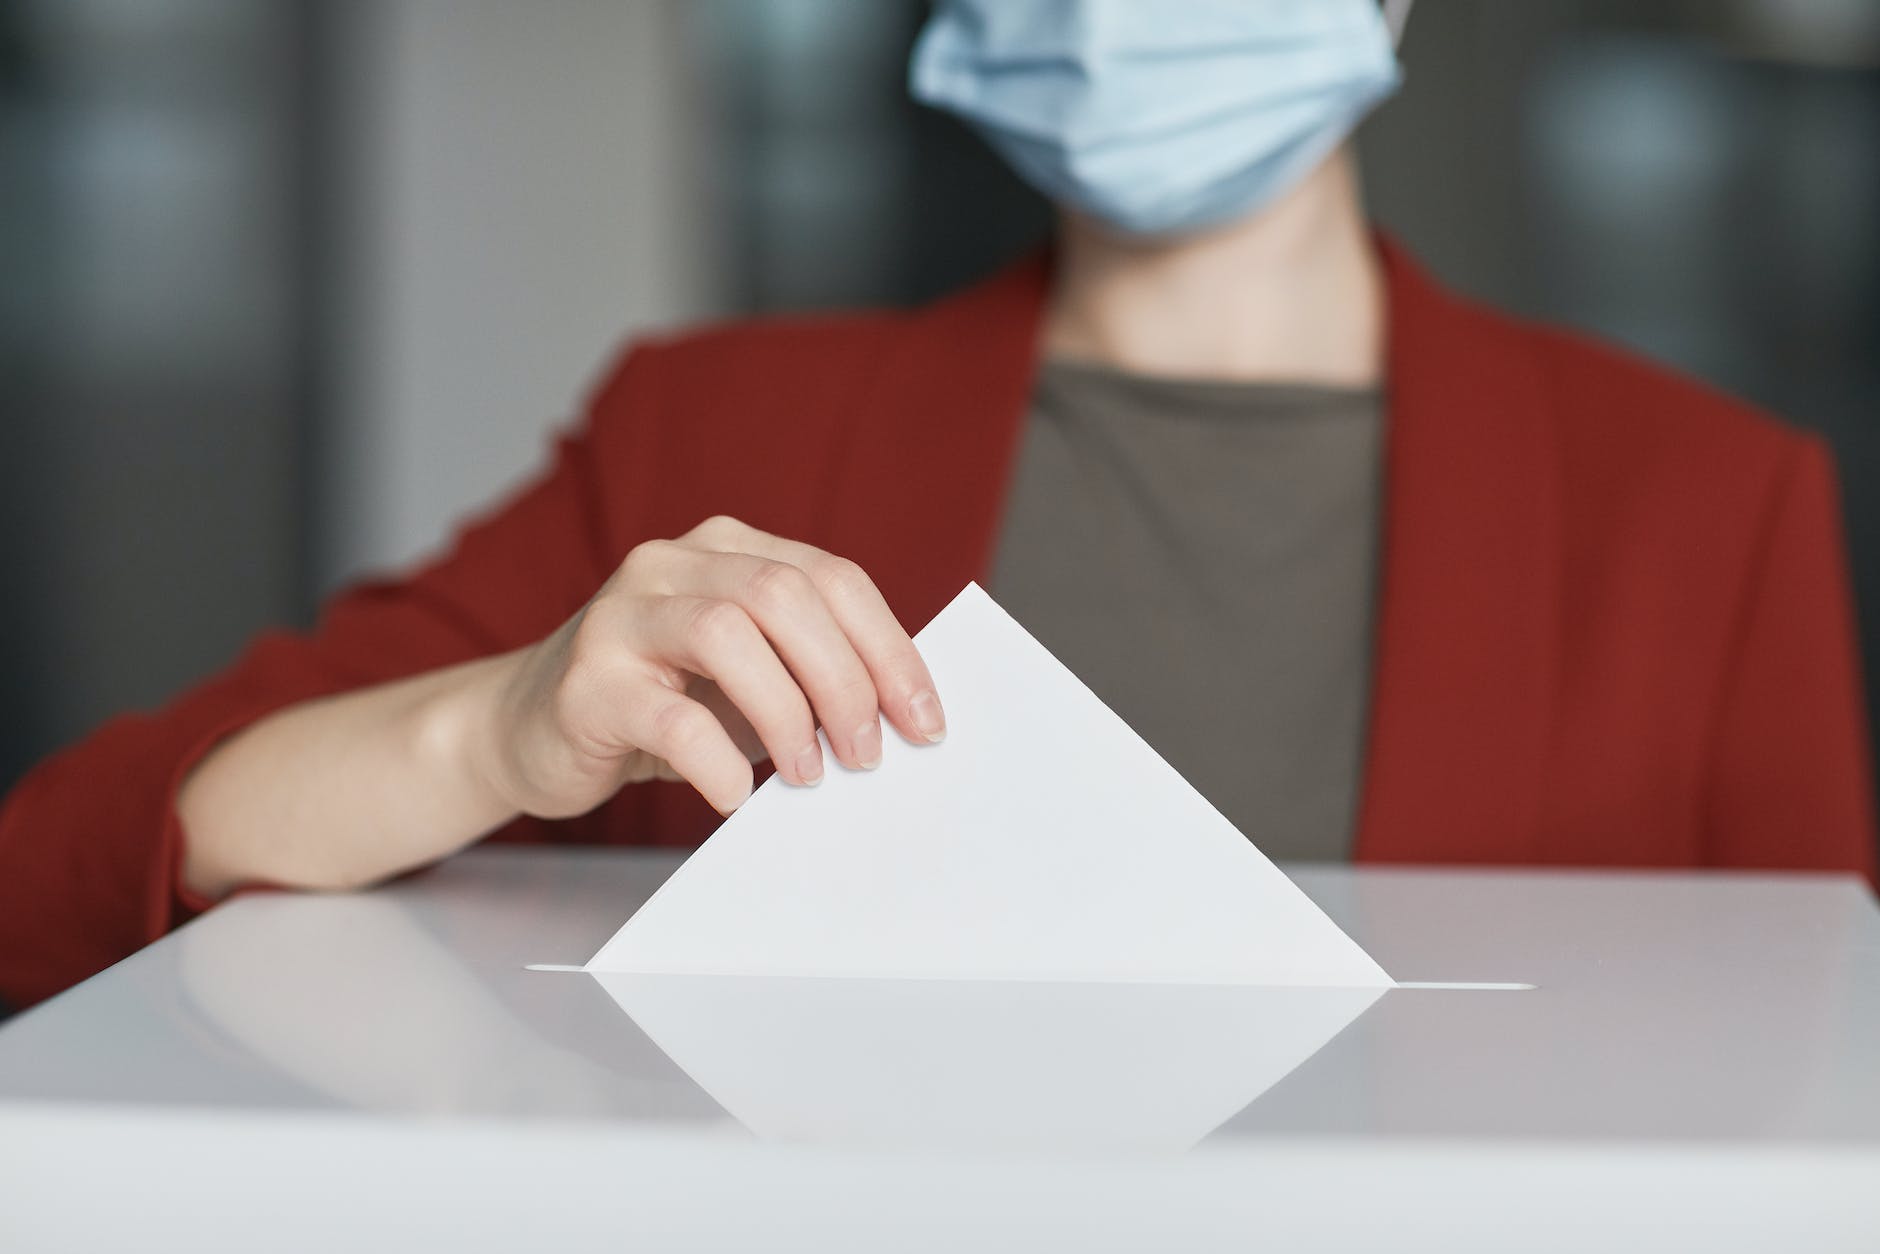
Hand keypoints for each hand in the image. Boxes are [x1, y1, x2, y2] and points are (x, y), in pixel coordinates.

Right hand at [479, 516, 946, 817]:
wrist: (526, 731)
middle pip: (783, 595)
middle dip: (844, 680)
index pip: (830, 578)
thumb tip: (901, 715)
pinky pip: (670, 717)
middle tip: (867, 753)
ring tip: (808, 774)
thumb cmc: (659, 704)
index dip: (888, 648)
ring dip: (786, 714)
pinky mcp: (584, 683)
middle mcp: (670, 564)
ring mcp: (620, 615)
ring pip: (725, 635)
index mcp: (725, 550)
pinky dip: (719, 762)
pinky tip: (733, 795)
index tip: (925, 719)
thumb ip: (808, 670)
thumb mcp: (744, 674)